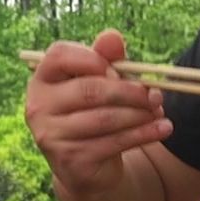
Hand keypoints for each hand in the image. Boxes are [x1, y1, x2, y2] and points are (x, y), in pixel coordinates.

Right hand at [24, 30, 170, 197]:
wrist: (87, 164)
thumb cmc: (93, 112)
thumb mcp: (99, 82)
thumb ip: (105, 58)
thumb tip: (113, 36)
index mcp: (42, 79)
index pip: (60, 55)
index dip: (93, 59)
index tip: (118, 70)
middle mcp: (38, 106)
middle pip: (90, 90)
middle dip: (130, 91)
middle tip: (156, 95)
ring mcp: (51, 135)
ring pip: (105, 118)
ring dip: (140, 114)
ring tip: (159, 112)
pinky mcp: (70, 160)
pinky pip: (113, 143)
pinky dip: (143, 134)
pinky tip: (161, 129)